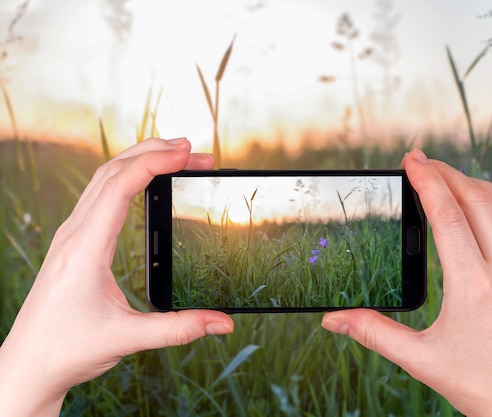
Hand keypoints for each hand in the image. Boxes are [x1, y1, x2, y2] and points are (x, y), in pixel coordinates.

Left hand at [0, 138, 233, 416]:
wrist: (28, 364)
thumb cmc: (67, 349)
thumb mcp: (128, 338)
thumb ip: (180, 329)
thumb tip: (223, 323)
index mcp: (85, 248)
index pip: (120, 187)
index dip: (154, 163)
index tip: (186, 153)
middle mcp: (74, 233)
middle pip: (112, 171)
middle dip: (153, 152)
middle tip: (192, 151)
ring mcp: (71, 235)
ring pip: (104, 178)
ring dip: (139, 160)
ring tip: (175, 157)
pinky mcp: (74, 241)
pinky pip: (100, 194)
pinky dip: (126, 177)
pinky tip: (145, 182)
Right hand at [322, 149, 491, 415]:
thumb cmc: (479, 388)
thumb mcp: (420, 360)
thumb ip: (373, 333)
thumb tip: (331, 320)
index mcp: (474, 287)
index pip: (448, 215)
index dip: (426, 180)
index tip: (412, 159)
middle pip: (477, 200)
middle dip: (448, 173)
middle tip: (424, 163)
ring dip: (477, 185)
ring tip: (452, 181)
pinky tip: (485, 213)